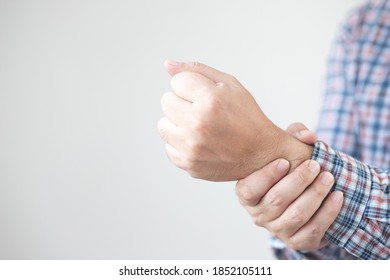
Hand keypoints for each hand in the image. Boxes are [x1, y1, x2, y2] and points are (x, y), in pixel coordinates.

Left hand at [158, 60, 312, 180]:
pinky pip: (168, 146)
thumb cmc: (247, 117)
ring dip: (177, 123)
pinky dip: (180, 143)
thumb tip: (167, 64)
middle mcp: (198, 124)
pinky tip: (200, 142)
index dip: (191, 87)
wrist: (262, 154)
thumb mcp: (229, 85)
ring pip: (162, 124)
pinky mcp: (188, 164)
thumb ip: (196, 71)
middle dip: (182, 103)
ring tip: (199, 127)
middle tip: (203, 112)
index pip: (176, 82)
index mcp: (210, 100)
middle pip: (166, 101)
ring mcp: (191, 147)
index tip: (205, 96)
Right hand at [236, 123, 342, 249]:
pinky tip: (337, 196)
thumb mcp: (286, 147)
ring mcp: (277, 230)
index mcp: (247, 194)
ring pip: (297, 215)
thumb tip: (308, 136)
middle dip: (298, 181)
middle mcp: (259, 215)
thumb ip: (293, 135)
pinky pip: (314, 229)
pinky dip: (328, 212)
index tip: (284, 162)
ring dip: (315, 194)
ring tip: (329, 177)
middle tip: (315, 165)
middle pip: (277, 200)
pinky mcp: (297, 241)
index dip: (266, 177)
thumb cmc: (289, 166)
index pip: (249, 190)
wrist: (302, 194)